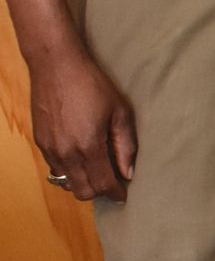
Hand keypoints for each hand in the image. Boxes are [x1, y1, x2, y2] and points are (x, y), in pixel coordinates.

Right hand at [32, 43, 136, 201]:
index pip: (103, 184)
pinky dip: (69, 171)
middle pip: (83, 192)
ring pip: (67, 183)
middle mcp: (66, 152)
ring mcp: (50, 148)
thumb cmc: (91, 84)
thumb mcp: (119, 111)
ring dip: (83, 183)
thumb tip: (128, 173)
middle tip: (112, 182)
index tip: (124, 194)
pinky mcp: (40, 142)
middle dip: (100, 192)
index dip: (116, 194)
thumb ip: (125, 146)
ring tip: (97, 171)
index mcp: (89, 146)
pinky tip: (80, 159)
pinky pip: (56, 169)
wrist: (56, 65)